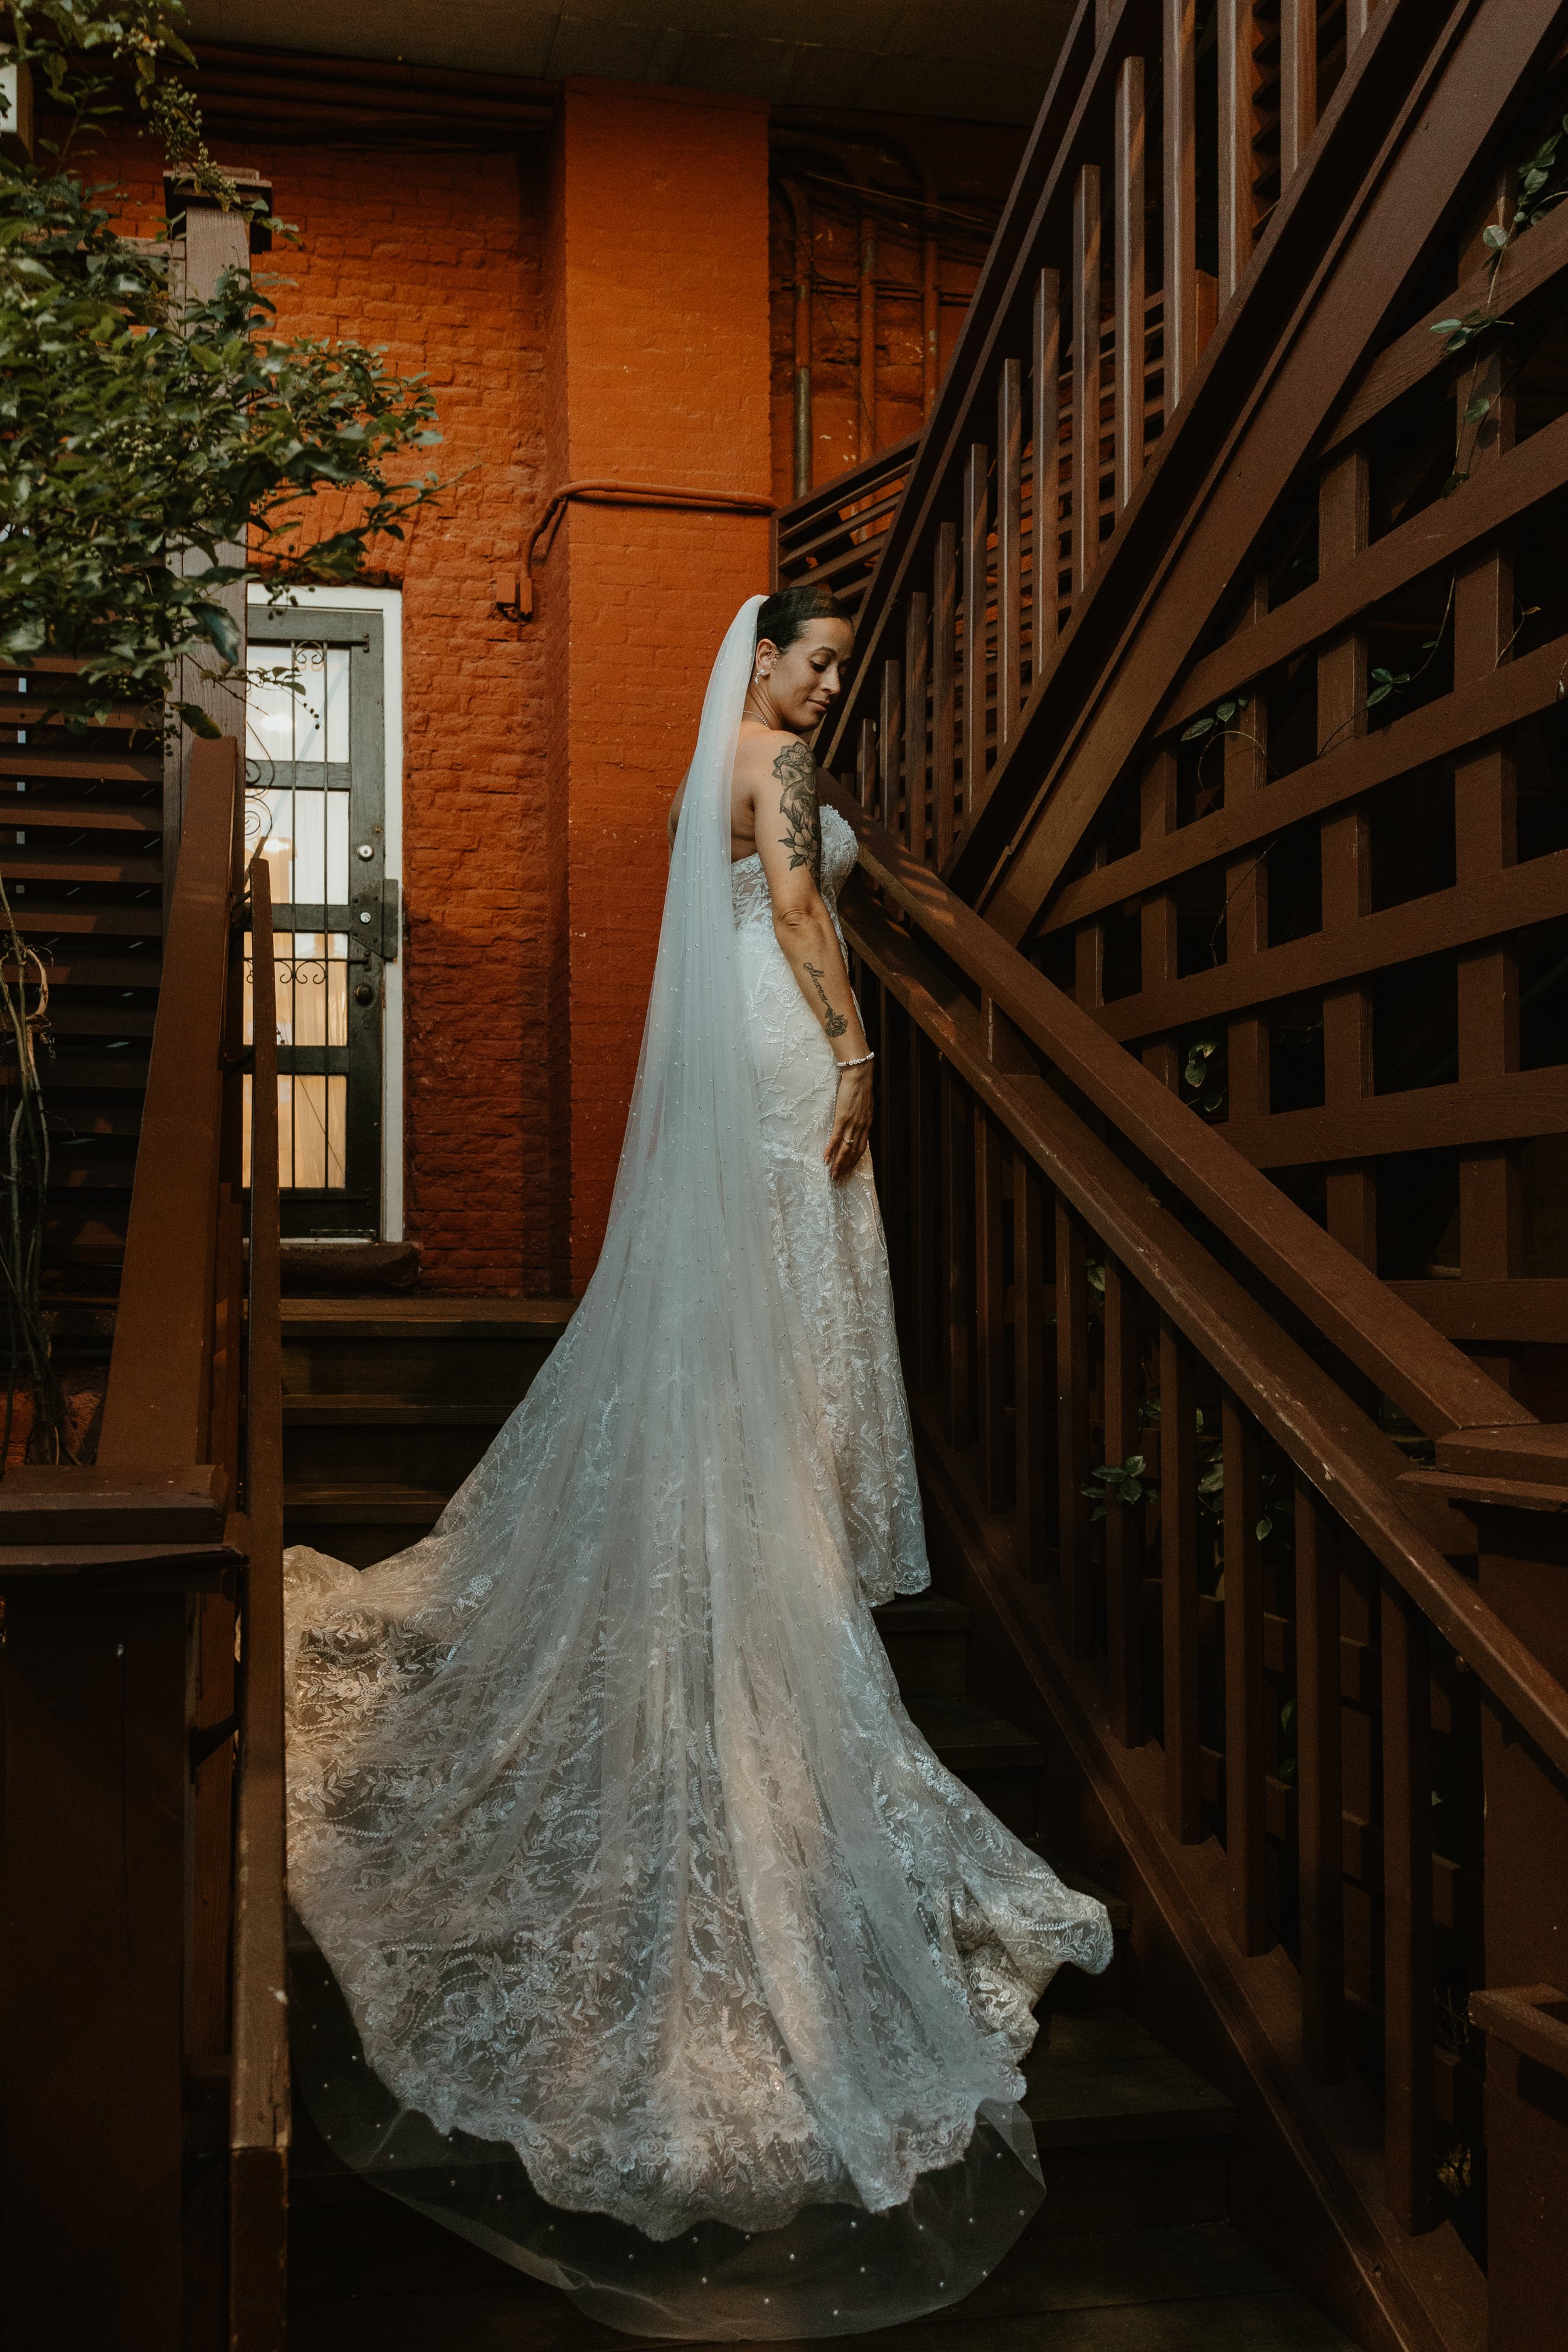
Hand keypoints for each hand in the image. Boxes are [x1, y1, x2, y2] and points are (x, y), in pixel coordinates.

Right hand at [825, 1063, 871, 1181]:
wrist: (859, 1075)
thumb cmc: (861, 1087)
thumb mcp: (864, 1105)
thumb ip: (861, 1117)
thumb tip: (857, 1122)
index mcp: (866, 1125)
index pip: (861, 1149)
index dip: (854, 1162)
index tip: (848, 1171)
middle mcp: (861, 1127)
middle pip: (853, 1153)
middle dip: (846, 1168)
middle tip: (839, 1179)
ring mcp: (852, 1124)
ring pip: (845, 1149)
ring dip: (839, 1164)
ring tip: (833, 1175)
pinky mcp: (843, 1118)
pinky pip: (836, 1138)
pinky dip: (831, 1150)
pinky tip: (826, 1158)